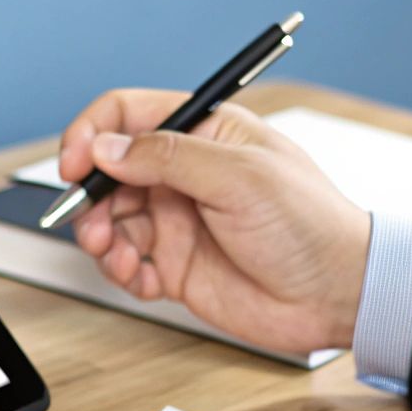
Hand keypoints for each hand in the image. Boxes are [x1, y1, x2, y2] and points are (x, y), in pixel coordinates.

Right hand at [58, 89, 370, 353]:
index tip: (75, 162)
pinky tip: (139, 278)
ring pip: (110, 220)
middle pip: (108, 171)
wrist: (337, 295)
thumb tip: (107, 148)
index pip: (128, 115)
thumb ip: (168, 158)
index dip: (93, 134)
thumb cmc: (309, 224)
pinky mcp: (176, 266)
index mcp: (204, 133)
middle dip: (89, 195)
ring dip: (99, 236)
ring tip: (115, 255)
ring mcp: (178, 221)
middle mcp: (185, 174)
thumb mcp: (239, 177)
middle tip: (90, 222)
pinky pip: (127, 263)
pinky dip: (121, 271)